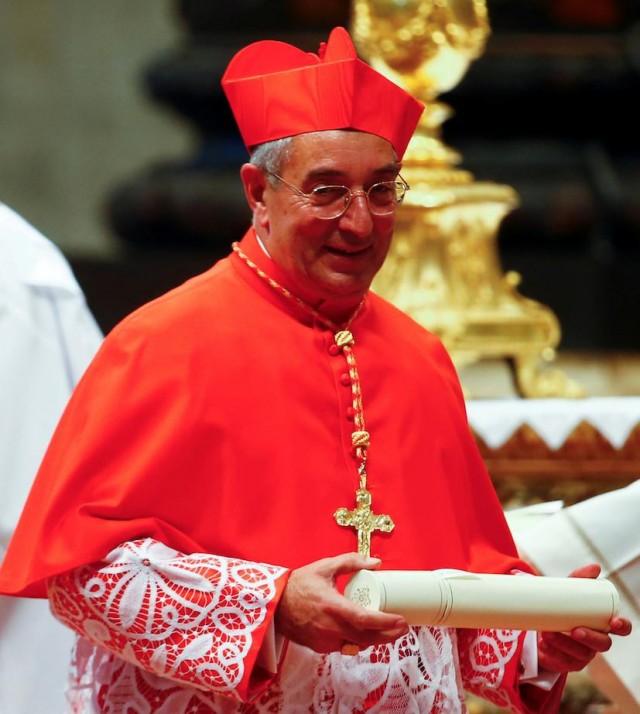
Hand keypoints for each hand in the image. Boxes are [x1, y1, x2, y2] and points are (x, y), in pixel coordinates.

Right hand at [275, 552, 407, 653]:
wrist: (275, 604)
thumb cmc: (299, 584)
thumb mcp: (325, 567)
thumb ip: (351, 561)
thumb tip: (375, 562)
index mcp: (333, 606)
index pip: (366, 619)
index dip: (386, 622)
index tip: (401, 620)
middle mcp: (330, 627)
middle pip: (367, 638)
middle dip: (388, 635)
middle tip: (402, 628)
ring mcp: (325, 640)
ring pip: (357, 645)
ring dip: (374, 640)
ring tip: (387, 631)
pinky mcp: (320, 648)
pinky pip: (345, 647)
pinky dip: (357, 641)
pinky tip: (364, 634)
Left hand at [537, 564, 631, 672]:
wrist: (539, 624)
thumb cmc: (561, 607)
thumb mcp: (567, 591)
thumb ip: (579, 579)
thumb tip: (596, 566)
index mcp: (602, 624)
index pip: (621, 628)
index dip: (622, 626)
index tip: (614, 622)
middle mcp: (596, 641)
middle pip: (602, 644)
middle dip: (590, 638)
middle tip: (574, 630)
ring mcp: (582, 654)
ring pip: (580, 654)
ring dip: (564, 644)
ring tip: (547, 632)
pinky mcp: (566, 663)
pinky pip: (562, 662)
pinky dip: (551, 653)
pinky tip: (543, 646)